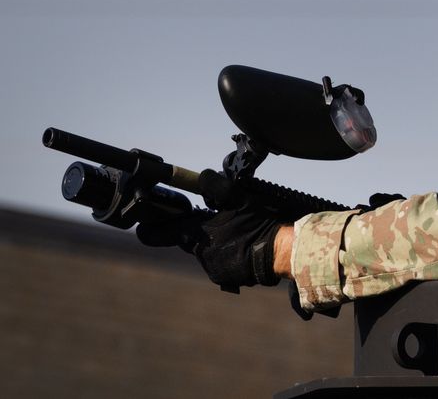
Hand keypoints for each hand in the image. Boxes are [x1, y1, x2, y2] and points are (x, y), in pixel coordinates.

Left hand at [136, 171, 284, 288]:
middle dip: (199, 231)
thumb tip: (202, 175)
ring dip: (215, 244)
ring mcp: (212, 268)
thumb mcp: (238, 197)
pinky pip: (219, 264)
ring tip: (238, 235)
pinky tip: (243, 248)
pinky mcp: (224, 279)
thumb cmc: (258, 224)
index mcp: (197, 234)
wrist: (279, 253)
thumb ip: (216, 184)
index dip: (150, 230)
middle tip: (219, 221)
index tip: (142, 229)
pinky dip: (227, 256)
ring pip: (205, 252)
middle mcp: (200, 254)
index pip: (162, 233)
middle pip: (189, 240)